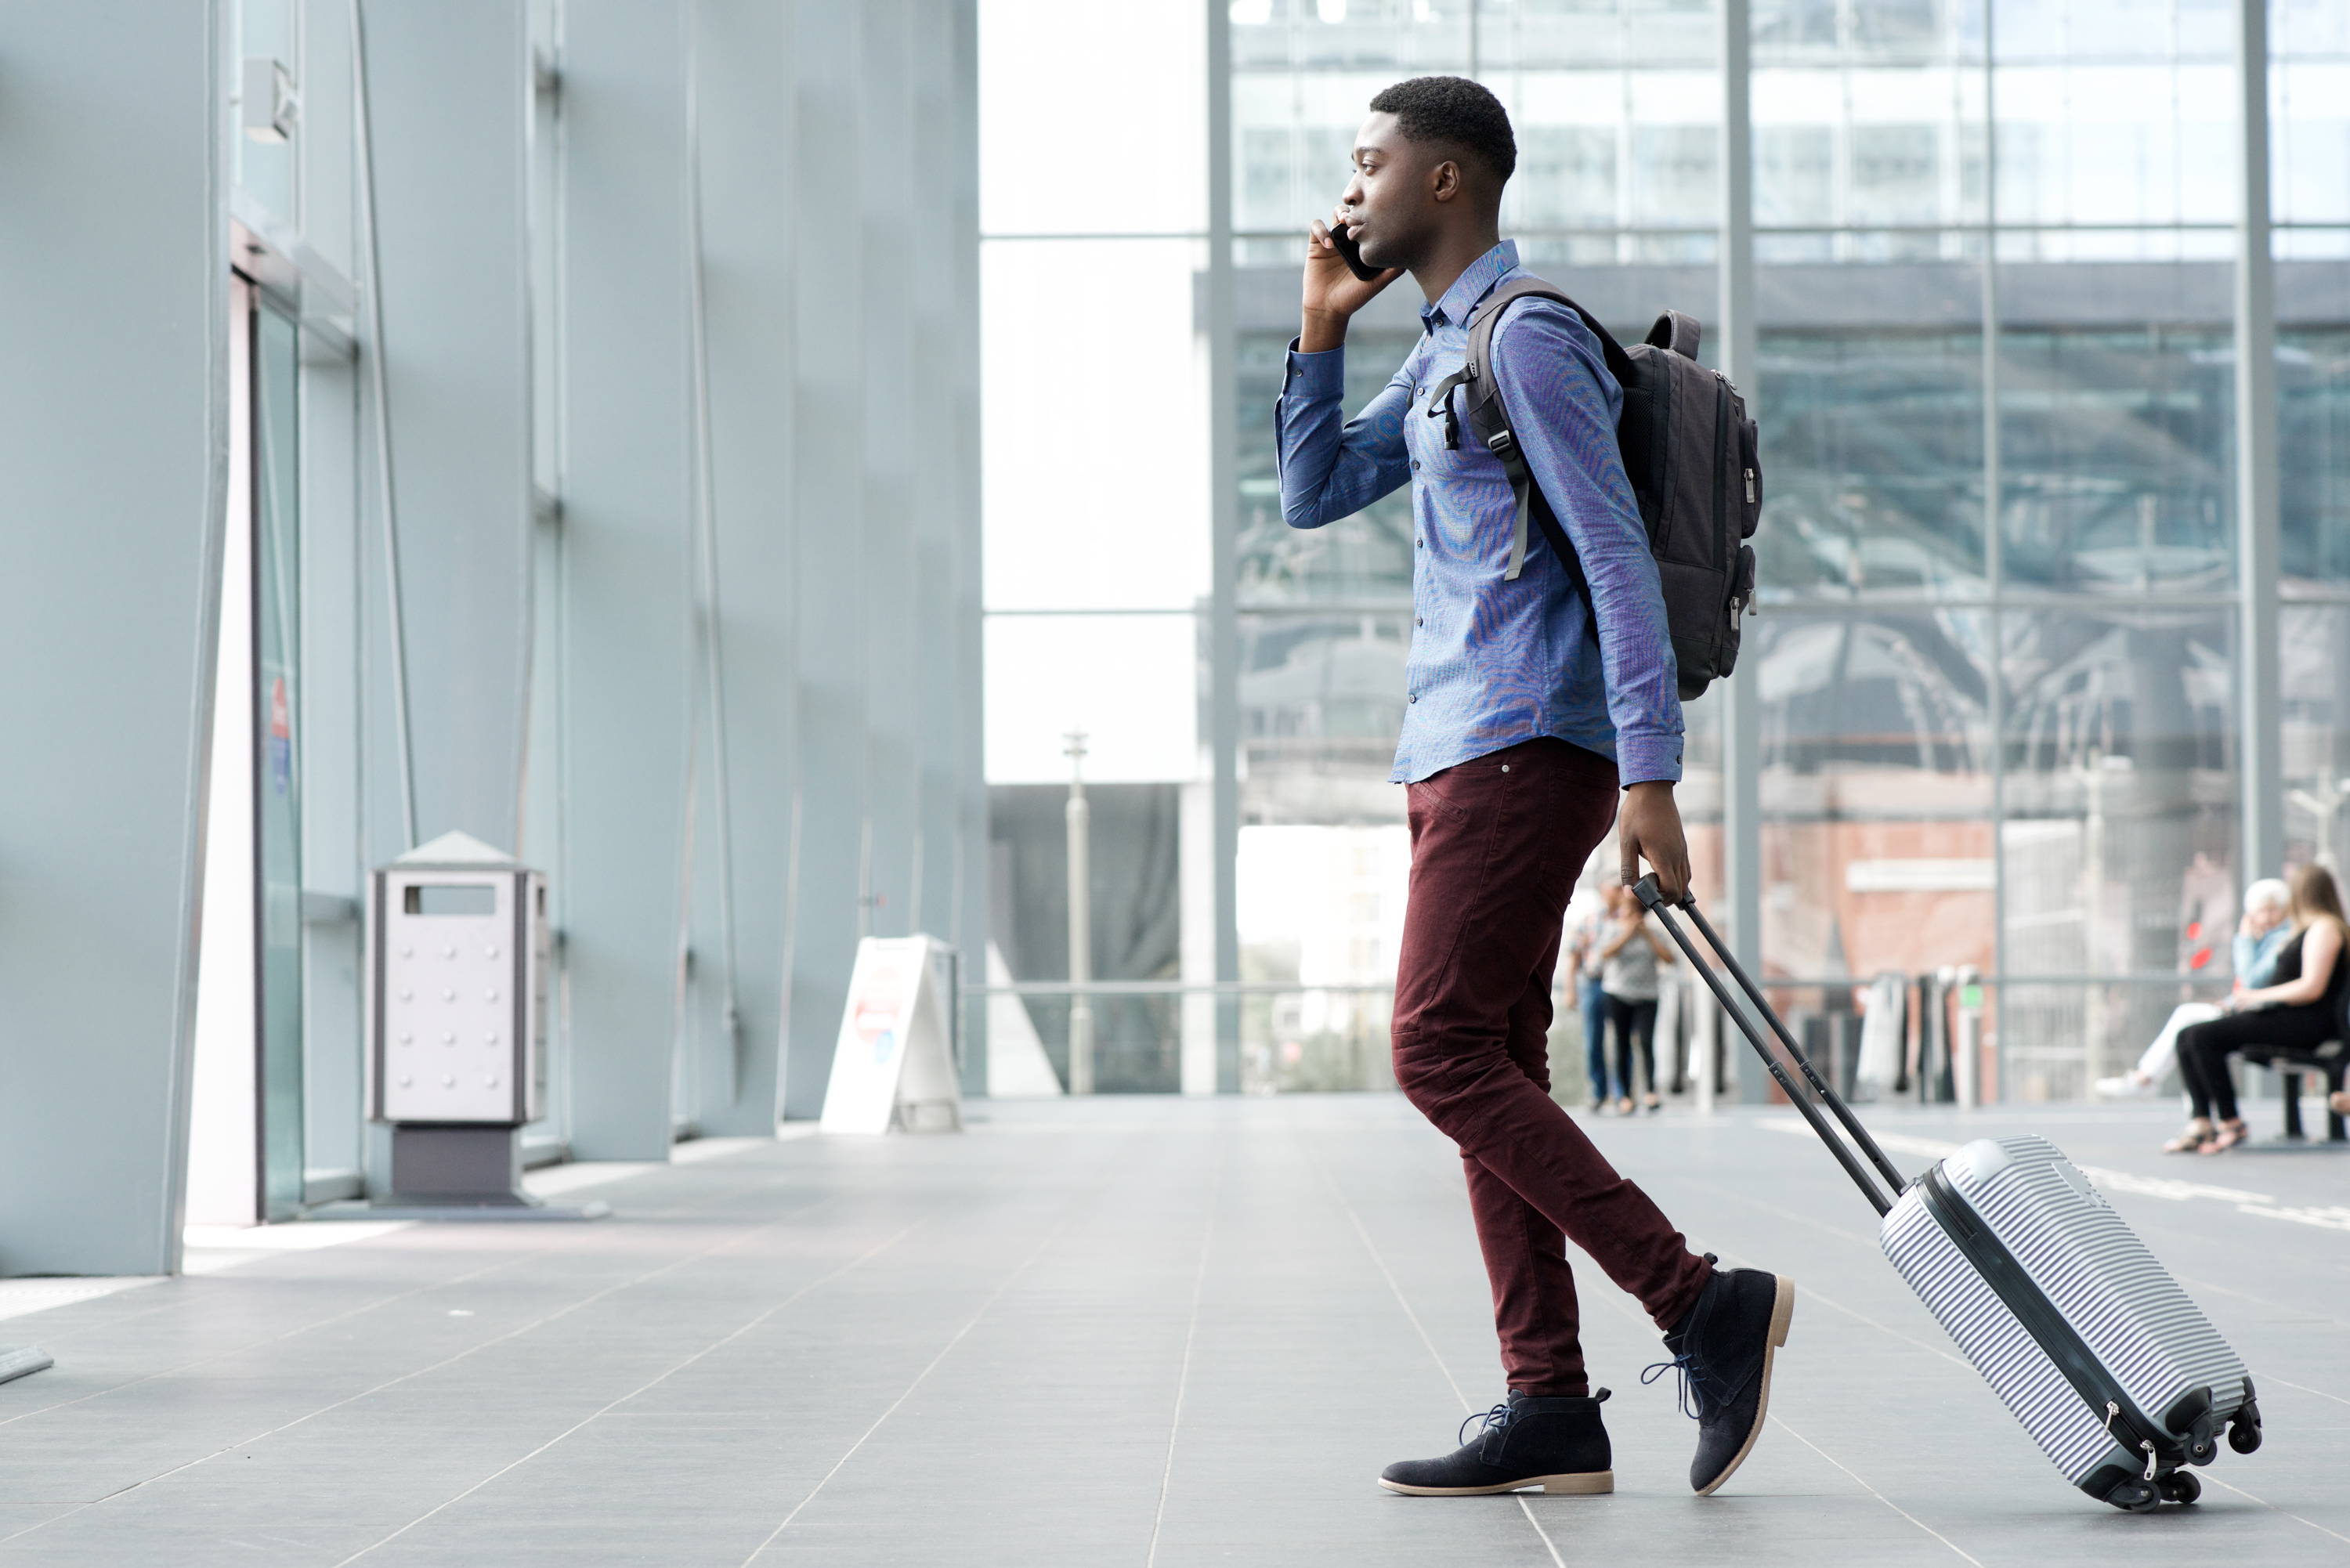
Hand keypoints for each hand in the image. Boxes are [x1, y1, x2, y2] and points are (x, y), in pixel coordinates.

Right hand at [1301, 208, 1398, 350]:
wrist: (1329, 308)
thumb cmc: (1353, 297)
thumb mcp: (1377, 284)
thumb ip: (1392, 271)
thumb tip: (1409, 257)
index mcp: (1363, 244)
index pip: (1369, 220)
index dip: (1372, 213)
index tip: (1377, 217)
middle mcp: (1349, 239)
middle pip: (1354, 211)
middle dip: (1357, 208)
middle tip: (1359, 216)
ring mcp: (1333, 240)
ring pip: (1335, 213)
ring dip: (1340, 212)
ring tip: (1344, 222)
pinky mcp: (1316, 245)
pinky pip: (1316, 226)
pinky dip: (1321, 230)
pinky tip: (1329, 245)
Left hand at [1619, 781, 1689, 902]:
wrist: (1652, 789)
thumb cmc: (1636, 814)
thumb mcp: (1626, 842)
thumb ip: (1628, 869)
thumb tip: (1629, 894)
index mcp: (1664, 856)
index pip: (1672, 890)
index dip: (1659, 898)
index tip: (1643, 890)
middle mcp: (1678, 855)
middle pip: (1681, 890)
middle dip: (1664, 896)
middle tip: (1644, 885)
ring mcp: (1682, 850)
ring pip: (1685, 881)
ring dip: (1671, 887)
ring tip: (1650, 877)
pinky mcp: (1683, 845)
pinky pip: (1685, 869)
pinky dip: (1675, 877)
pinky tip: (1658, 870)